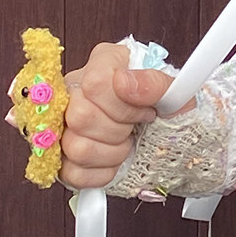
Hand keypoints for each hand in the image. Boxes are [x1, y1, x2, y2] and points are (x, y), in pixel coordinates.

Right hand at [56, 42, 184, 189]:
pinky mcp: (61, 156)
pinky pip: (73, 173)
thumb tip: (123, 82)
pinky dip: (101, 173)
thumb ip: (153, 83)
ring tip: (127, 143)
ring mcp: (62, 121)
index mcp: (102, 63)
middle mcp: (75, 88)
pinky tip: (115, 160)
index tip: (147, 112)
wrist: (171, 136)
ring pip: (75, 147)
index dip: (125, 106)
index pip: (95, 83)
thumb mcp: (174, 93)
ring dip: (111, 153)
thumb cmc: (169, 110)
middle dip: (118, 131)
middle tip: (135, 129)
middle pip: (80, 117)